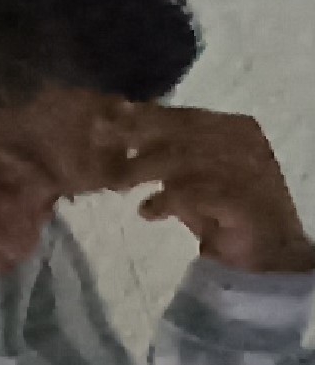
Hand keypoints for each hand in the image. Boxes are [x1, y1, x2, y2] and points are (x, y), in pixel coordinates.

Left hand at [113, 107, 310, 277]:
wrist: (265, 250)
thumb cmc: (221, 211)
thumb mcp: (188, 178)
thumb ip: (163, 156)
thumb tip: (117, 134)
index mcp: (236, 128)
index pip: (184, 115)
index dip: (144, 115)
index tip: (107, 115)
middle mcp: (243, 143)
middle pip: (180, 131)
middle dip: (136, 134)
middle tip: (98, 140)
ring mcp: (245, 169)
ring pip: (181, 158)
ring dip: (143, 169)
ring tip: (118, 184)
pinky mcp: (239, 200)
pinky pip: (191, 193)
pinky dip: (164, 201)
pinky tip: (148, 211)